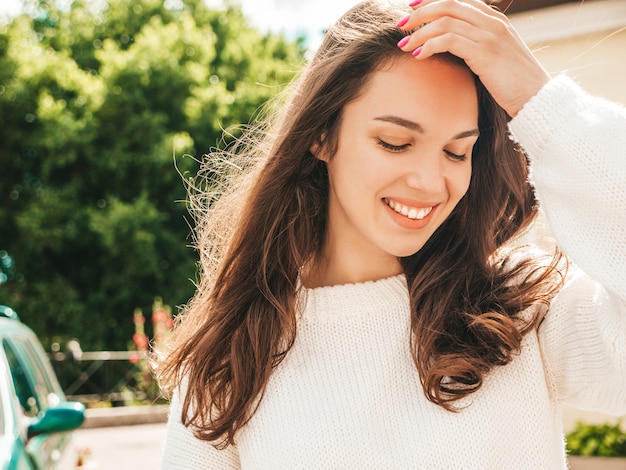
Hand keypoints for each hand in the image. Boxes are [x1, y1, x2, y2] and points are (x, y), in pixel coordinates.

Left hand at [397, 0, 550, 116]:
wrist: (537, 97)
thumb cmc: (514, 83)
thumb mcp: (497, 57)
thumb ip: (477, 45)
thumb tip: (450, 47)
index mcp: (495, 20)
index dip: (432, 0)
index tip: (412, 8)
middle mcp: (492, 22)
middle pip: (448, 4)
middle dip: (420, 13)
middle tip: (401, 25)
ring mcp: (490, 35)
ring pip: (445, 21)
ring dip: (419, 32)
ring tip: (404, 46)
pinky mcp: (484, 53)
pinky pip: (449, 40)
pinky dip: (430, 45)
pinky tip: (419, 56)